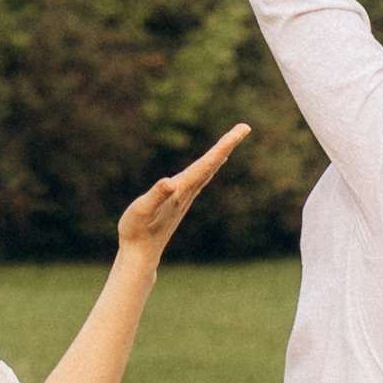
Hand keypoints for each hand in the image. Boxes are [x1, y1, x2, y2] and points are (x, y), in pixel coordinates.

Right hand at [117, 123, 250, 265]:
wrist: (140, 255)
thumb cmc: (137, 232)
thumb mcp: (142, 210)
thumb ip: (156, 195)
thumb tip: (170, 182)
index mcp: (181, 190)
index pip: (206, 163)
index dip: (223, 146)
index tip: (240, 131)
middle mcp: (187, 193)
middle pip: (212, 164)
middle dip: (228, 144)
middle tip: (245, 127)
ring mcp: (185, 198)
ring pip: (208, 171)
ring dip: (221, 153)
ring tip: (232, 140)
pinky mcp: (179, 202)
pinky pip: (200, 178)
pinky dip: (209, 166)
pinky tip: (211, 165)